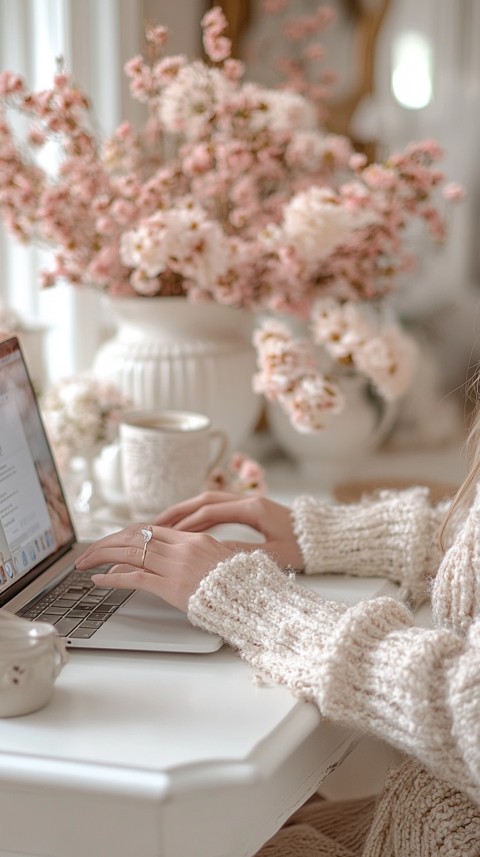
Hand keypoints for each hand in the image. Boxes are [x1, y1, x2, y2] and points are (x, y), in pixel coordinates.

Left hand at [75, 524, 233, 611]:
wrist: (251, 599)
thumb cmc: (237, 584)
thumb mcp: (216, 560)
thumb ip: (193, 555)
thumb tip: (171, 558)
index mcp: (192, 539)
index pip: (148, 529)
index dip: (123, 535)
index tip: (110, 542)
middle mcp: (181, 548)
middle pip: (133, 537)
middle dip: (105, 544)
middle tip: (87, 553)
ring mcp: (175, 566)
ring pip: (128, 553)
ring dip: (101, 557)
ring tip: (84, 564)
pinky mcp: (170, 587)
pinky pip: (134, 578)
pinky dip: (112, 578)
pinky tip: (99, 580)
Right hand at [154, 491, 303, 569]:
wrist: (327, 538)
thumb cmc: (306, 548)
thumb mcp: (274, 555)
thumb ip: (241, 553)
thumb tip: (211, 555)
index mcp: (253, 509)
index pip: (210, 511)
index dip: (185, 522)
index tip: (165, 533)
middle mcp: (249, 500)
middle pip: (204, 500)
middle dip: (177, 512)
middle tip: (153, 525)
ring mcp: (250, 502)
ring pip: (209, 501)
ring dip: (186, 512)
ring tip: (163, 524)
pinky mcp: (252, 509)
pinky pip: (219, 507)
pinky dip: (200, 515)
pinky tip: (188, 526)